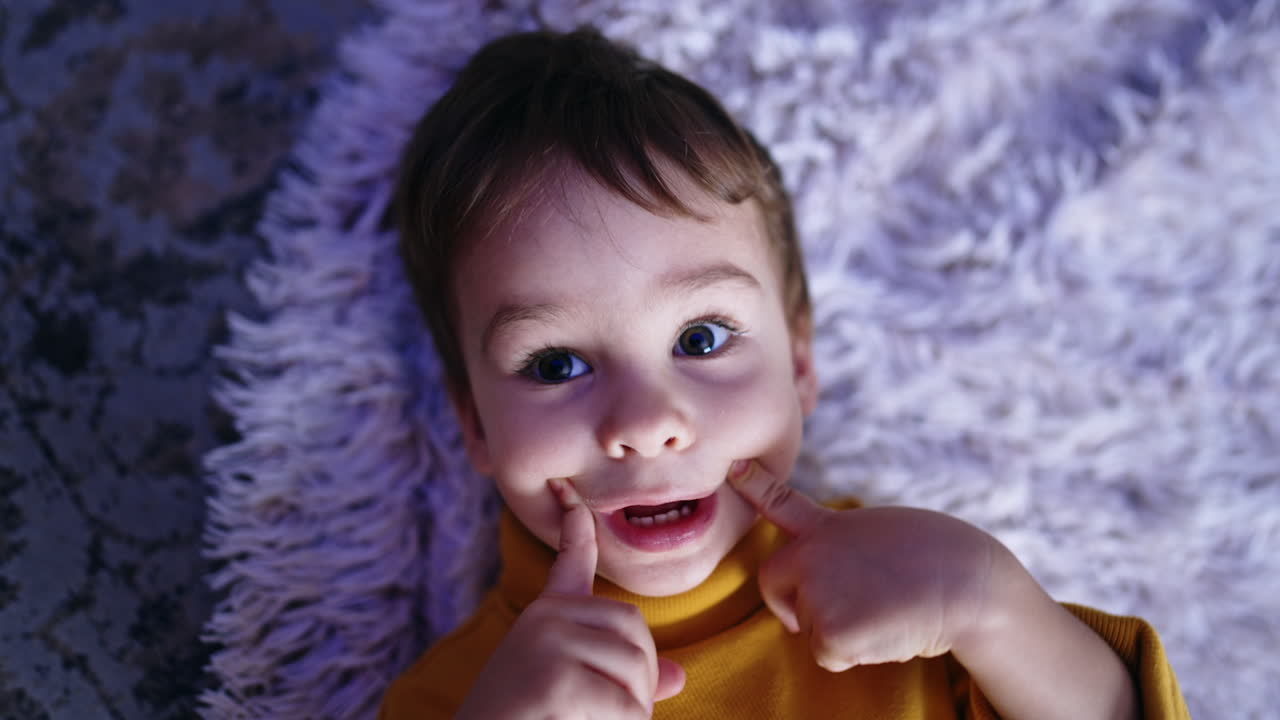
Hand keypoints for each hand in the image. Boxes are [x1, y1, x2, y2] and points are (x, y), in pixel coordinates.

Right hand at [456, 480, 684, 718]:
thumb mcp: (576, 693)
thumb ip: (622, 680)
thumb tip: (678, 676)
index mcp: (546, 619)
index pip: (570, 562)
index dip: (576, 529)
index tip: (572, 496)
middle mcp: (545, 618)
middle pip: (635, 632)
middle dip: (640, 681)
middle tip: (608, 715)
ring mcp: (548, 641)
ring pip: (636, 671)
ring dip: (630, 714)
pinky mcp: (554, 676)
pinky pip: (625, 708)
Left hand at [728, 460, 1008, 670]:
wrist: (966, 582)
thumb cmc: (938, 559)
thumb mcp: (880, 536)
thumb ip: (843, 550)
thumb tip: (831, 588)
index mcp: (827, 527)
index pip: (779, 502)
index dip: (753, 484)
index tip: (734, 466)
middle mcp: (810, 554)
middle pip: (774, 585)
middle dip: (791, 605)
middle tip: (836, 610)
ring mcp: (815, 591)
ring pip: (809, 627)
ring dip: (841, 629)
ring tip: (885, 607)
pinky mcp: (828, 631)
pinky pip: (827, 654)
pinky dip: (855, 653)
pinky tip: (886, 628)